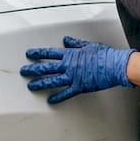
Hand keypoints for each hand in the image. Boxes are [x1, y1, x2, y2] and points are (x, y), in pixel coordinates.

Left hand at [20, 36, 134, 103]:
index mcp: (71, 54)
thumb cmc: (105, 55)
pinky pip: (66, 93)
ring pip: (53, 81)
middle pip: (47, 68)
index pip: (50, 53)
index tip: (29, 54)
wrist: (115, 65)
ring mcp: (73, 77)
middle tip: (24, 71)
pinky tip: (50, 100)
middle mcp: (69, 66)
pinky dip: (58, 97)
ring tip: (31, 86)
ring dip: (41, 83)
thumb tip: (66, 40)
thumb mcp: (88, 45)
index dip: (38, 53)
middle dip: (33, 69)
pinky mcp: (80, 87)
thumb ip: (75, 43)